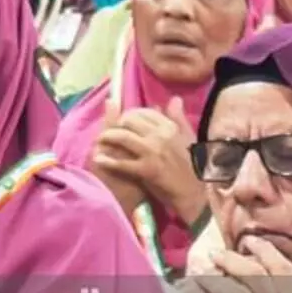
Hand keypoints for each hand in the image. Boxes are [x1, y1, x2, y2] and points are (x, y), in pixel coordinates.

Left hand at [94, 98, 205, 225]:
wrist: (193, 193)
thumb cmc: (191, 166)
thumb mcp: (188, 138)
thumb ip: (178, 118)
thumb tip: (174, 99)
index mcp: (170, 127)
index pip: (144, 112)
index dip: (129, 114)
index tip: (123, 120)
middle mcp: (160, 136)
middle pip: (129, 121)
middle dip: (115, 124)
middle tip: (109, 131)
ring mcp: (152, 152)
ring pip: (122, 137)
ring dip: (107, 138)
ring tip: (100, 141)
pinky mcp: (146, 170)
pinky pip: (121, 162)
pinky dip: (107, 161)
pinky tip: (98, 160)